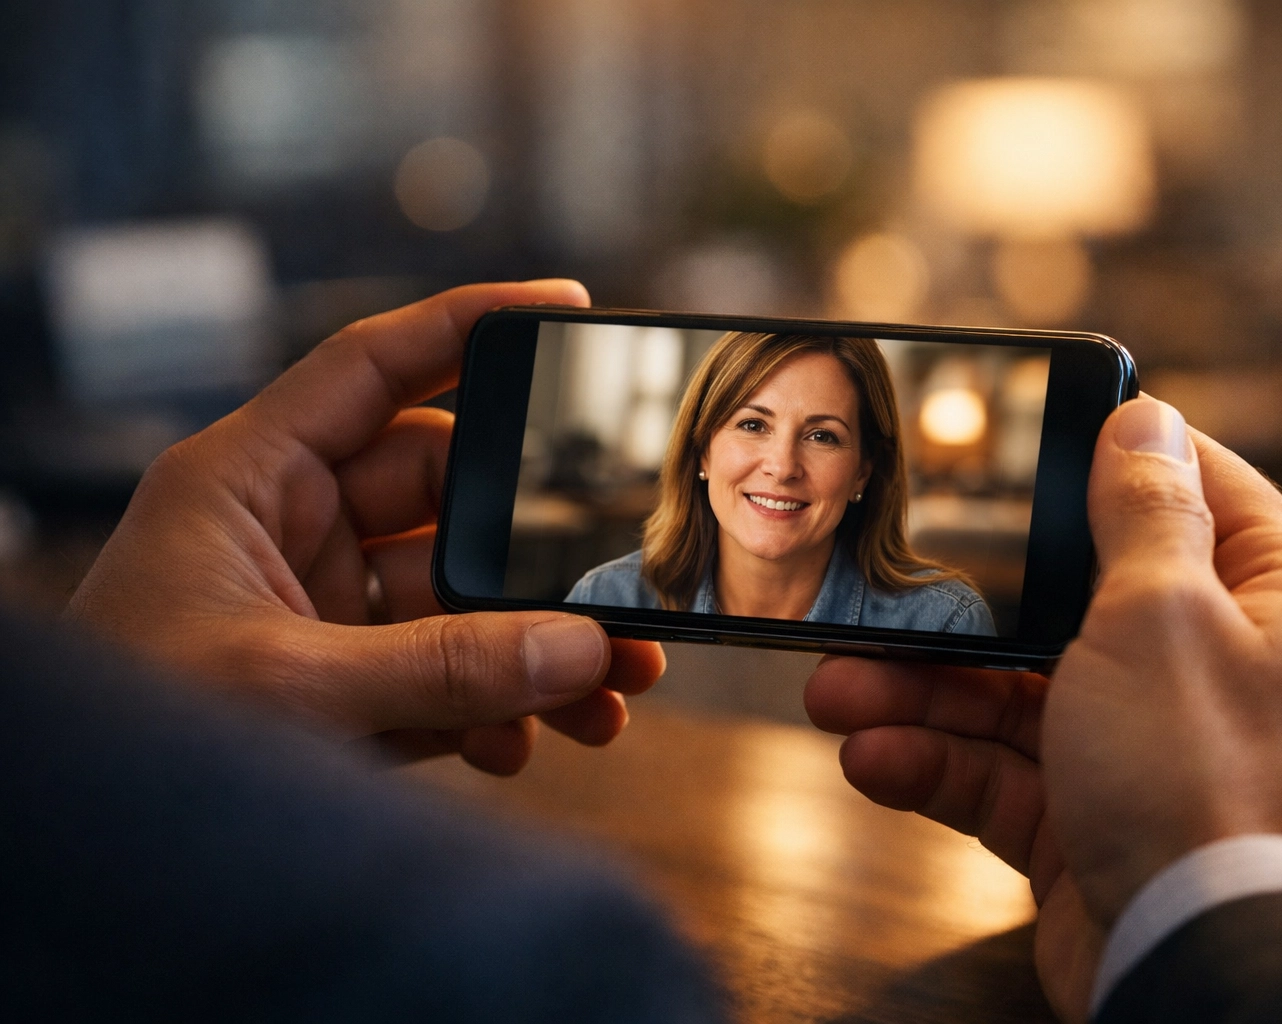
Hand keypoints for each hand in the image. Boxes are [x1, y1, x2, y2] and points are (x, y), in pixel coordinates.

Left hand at [68, 281, 666, 775]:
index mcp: (247, 481)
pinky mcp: (340, 686)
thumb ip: (442, 669)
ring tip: (613, 694)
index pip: (372, 368)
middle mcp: (289, 529)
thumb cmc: (131, 743)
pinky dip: (490, 709)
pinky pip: (440, 673)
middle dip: (541, 547)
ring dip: (535, 645)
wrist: (81, 856)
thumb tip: (580, 649)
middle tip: (618, 590)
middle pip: (447, 496)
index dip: (468, 324)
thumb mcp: (290, 692)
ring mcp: (319, 611)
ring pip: (458, 598)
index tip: (564, 305)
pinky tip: (523, 745)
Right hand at [804, 397, 1281, 1021]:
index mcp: (1279, 598)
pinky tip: (873, 759)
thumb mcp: (1166, 613)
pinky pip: (1007, 779)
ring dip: (923, 695)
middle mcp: (1223, 670)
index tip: (1025, 439)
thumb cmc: (1214, 784)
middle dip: (965, 608)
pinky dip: (939, 768)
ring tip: (835, 692)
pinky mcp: (1099, 827)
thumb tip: (1146, 417)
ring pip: (1021, 697)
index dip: (1107, 459)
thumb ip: (1145, 510)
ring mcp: (1157, 753)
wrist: (1212, 971)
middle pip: (1073, 604)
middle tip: (879, 594)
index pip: (1193, 491)